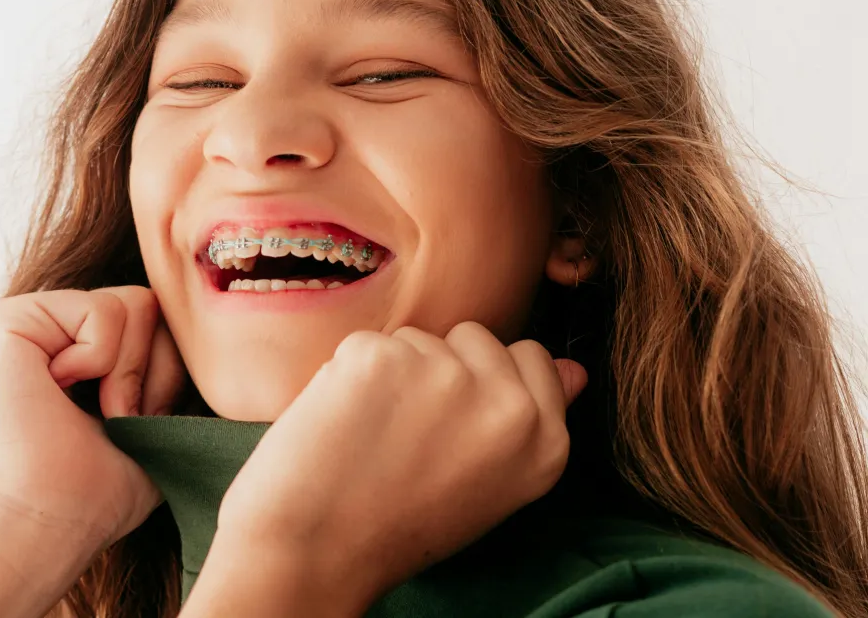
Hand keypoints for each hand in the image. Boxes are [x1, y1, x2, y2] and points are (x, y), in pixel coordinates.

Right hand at [0, 285, 191, 550]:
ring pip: (136, 302)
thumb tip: (236, 347)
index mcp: (97, 348)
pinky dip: (96, 357)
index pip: (169, 321)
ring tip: (93, 410)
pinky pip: (100, 308)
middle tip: (118, 417)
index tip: (141, 422)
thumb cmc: (106, 487)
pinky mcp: (12, 317)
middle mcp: (65, 326)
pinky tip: (57, 390)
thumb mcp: (165, 419)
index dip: (171, 374)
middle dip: (153, 369)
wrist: (50, 520)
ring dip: (126, 370)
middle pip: (156, 304)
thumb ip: (184, 368)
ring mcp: (39, 319)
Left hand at [211, 321, 586, 611]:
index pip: (532, 356)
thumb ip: (531, 422)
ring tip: (376, 434)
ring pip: (421, 338)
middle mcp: (507, 403)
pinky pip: (371, 341)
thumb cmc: (399, 525)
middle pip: (478, 337)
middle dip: (445, 367)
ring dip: (396, 371)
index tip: (460, 416)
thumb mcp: (492, 485)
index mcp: (544, 441)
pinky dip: (352, 372)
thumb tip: (573, 369)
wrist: (315, 551)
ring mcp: (444, 373)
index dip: (489, 379)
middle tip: (415, 433)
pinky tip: (344, 420)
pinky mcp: (382, 356)